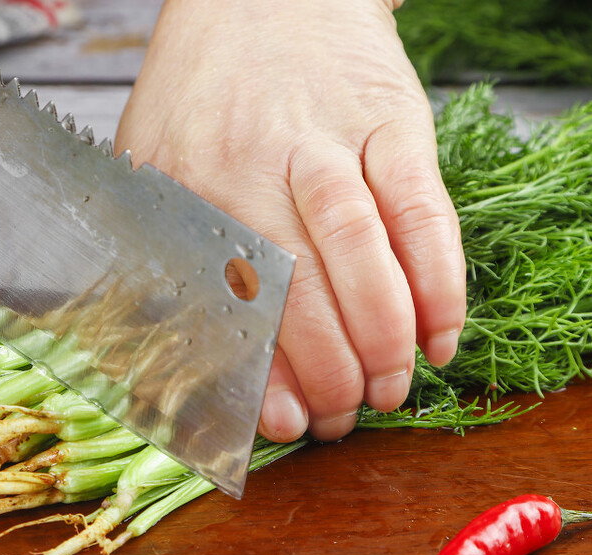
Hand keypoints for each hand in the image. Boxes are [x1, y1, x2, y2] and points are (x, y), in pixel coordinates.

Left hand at [116, 0, 465, 441]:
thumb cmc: (205, 91)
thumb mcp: (151, 162)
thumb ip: (157, 252)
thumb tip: (176, 365)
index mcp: (187, 181)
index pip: (225, 298)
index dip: (259, 372)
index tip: (281, 425)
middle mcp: (254, 161)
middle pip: (298, 288)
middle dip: (327, 372)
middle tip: (343, 419)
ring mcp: (329, 140)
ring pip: (362, 255)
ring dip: (383, 339)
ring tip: (392, 392)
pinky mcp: (394, 121)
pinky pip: (423, 212)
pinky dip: (439, 280)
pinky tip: (441, 335)